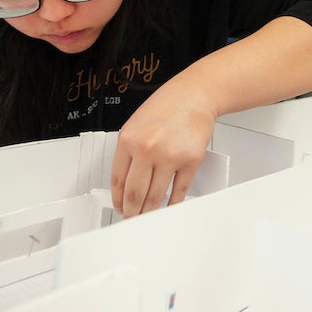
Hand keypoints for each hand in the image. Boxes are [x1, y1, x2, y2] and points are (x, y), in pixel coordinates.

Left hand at [110, 79, 215, 217]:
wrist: (195, 95)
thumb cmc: (168, 106)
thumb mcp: (136, 124)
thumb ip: (129, 151)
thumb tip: (126, 181)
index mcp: (128, 139)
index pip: (117, 180)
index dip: (117, 199)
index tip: (119, 206)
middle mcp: (147, 149)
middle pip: (135, 193)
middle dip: (131, 211)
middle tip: (131, 217)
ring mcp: (170, 156)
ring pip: (155, 196)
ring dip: (149, 211)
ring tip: (146, 214)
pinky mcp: (190, 161)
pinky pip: (178, 190)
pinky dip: (172, 202)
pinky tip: (168, 205)